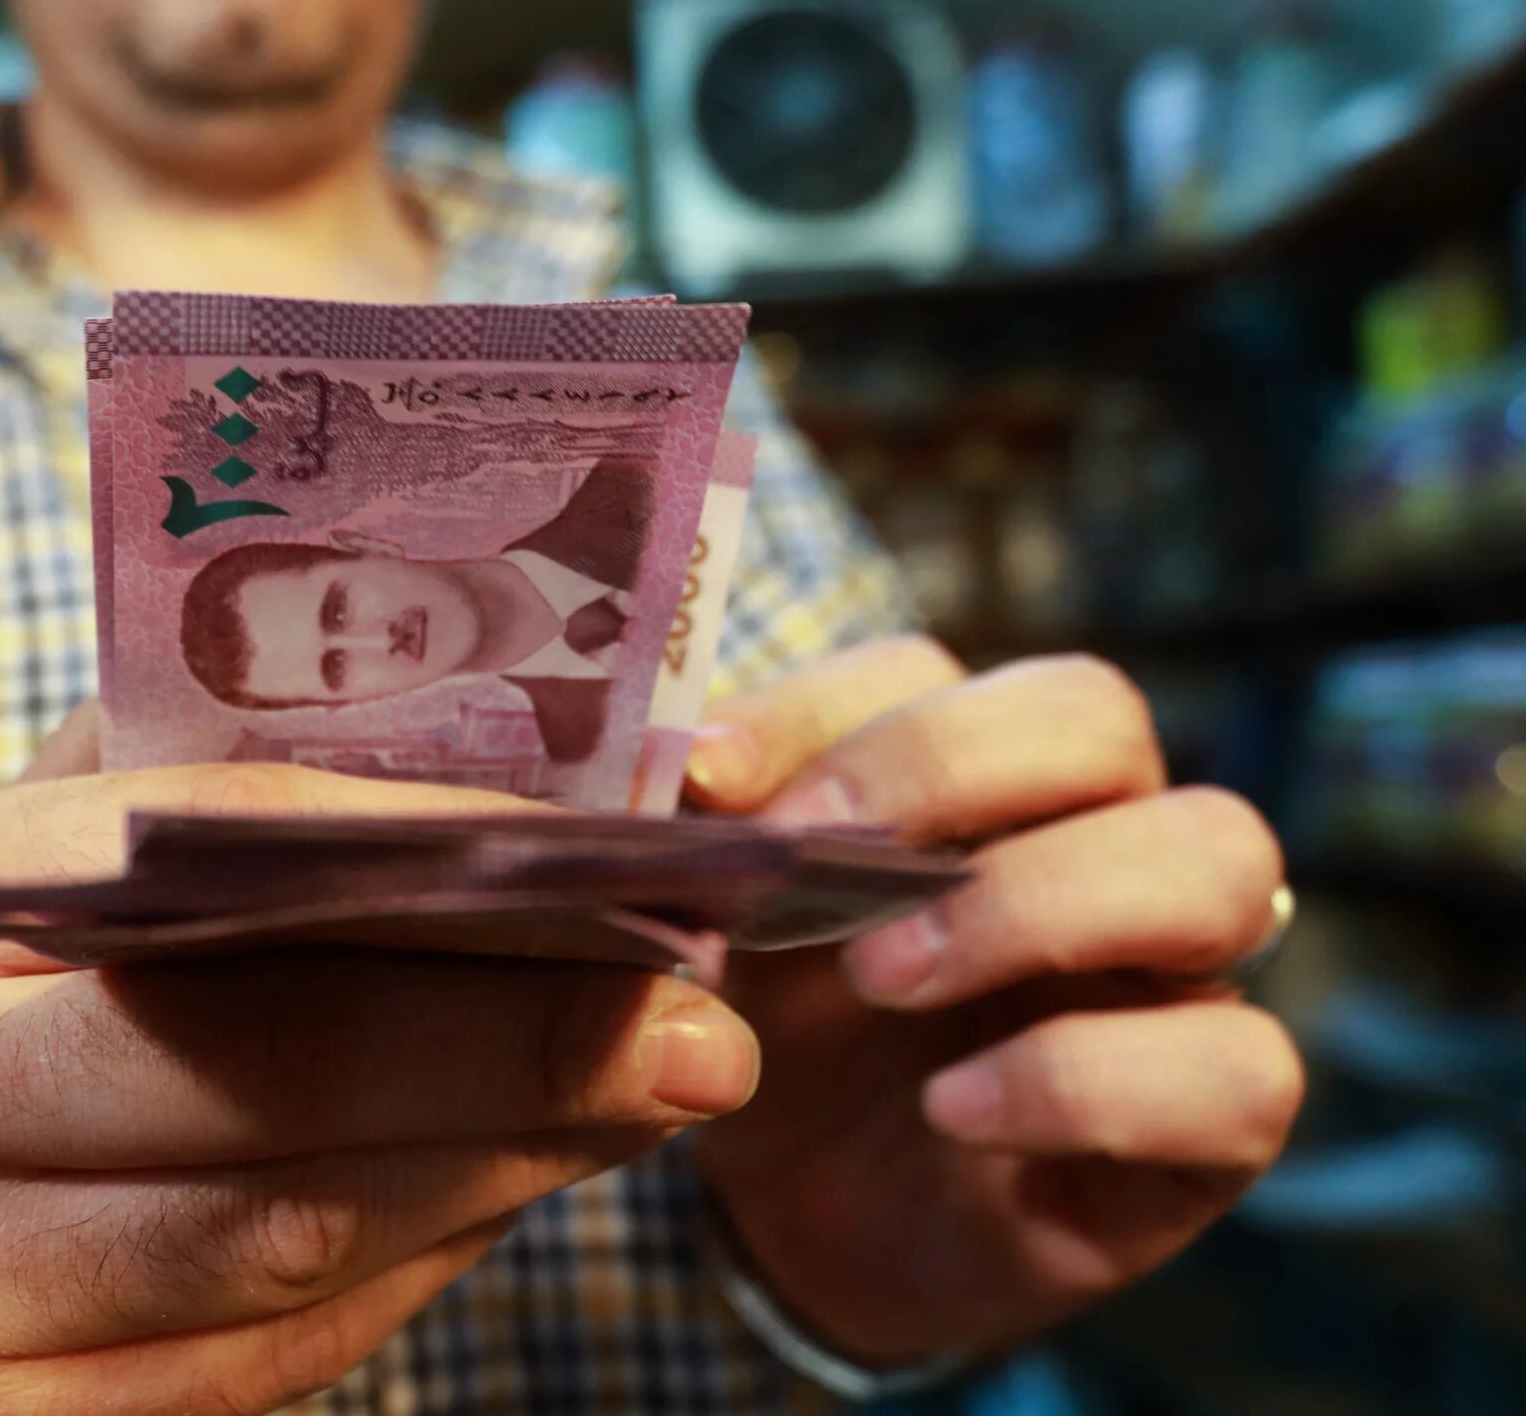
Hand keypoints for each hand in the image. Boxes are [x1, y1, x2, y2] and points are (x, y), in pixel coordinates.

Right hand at [0, 747, 761, 1414]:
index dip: (443, 866)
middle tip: (704, 1028)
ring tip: (642, 1104)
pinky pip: (259, 1362)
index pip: (211, 856)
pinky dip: (404, 1276)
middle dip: (515, 1043)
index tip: (630, 870)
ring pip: (283, 1235)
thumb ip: (202, 819)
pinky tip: (496, 1199)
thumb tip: (513, 799)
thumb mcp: (10, 887)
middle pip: (258, 1067)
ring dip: (497, 1164)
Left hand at [685, 638, 1304, 1363]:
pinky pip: (1238, 1068)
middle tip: (809, 855)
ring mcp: (1177, 970)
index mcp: (963, 774)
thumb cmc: (782, 1044)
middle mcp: (1093, 837)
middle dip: (945, 767)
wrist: (812, 1228)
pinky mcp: (1215, 1119)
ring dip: (1036, 902)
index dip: (818, 710)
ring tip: (884, 980)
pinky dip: (1085, 1081)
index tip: (703, 775)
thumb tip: (661, 780)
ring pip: (1220, 857)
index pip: (924, 672)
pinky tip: (956, 1112)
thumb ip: (696, 853)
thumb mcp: (714, 937)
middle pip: (1096, 715)